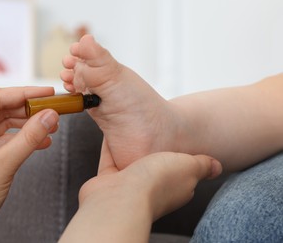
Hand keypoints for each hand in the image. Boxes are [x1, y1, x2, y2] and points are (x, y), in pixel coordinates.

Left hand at [0, 87, 58, 242]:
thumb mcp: (4, 164)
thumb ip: (29, 137)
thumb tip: (48, 117)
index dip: (27, 93)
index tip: (48, 93)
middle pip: (4, 109)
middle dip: (30, 110)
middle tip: (53, 109)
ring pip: (6, 123)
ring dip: (29, 125)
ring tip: (51, 126)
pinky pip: (6, 138)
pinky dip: (23, 139)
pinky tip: (41, 142)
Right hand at [60, 140, 221, 242]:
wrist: (121, 198)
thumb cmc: (156, 182)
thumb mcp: (189, 166)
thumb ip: (202, 165)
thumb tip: (217, 167)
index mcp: (177, 187)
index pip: (181, 170)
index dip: (180, 155)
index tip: (177, 138)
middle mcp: (153, 188)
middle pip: (153, 164)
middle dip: (151, 149)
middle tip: (151, 129)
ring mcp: (129, 186)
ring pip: (131, 162)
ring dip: (130, 148)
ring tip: (132, 128)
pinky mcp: (109, 182)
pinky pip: (110, 160)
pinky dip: (111, 148)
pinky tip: (113, 134)